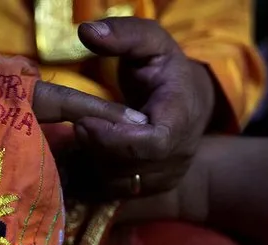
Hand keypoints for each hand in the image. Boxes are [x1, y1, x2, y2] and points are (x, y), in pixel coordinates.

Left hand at [74, 17, 215, 197]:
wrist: (189, 102)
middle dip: (97, 147)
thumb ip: (123, 34)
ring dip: (95, 161)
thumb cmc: (165, 69)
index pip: (153, 143)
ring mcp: (167, 176)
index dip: (114, 138)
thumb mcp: (150, 42)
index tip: (84, 123)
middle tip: (78, 127)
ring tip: (87, 135)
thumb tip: (87, 31)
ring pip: (120, 182)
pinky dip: (97, 174)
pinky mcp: (151, 188)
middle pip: (129, 165)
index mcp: (182, 117)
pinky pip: (116, 191)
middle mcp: (180, 153)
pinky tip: (92, 152)